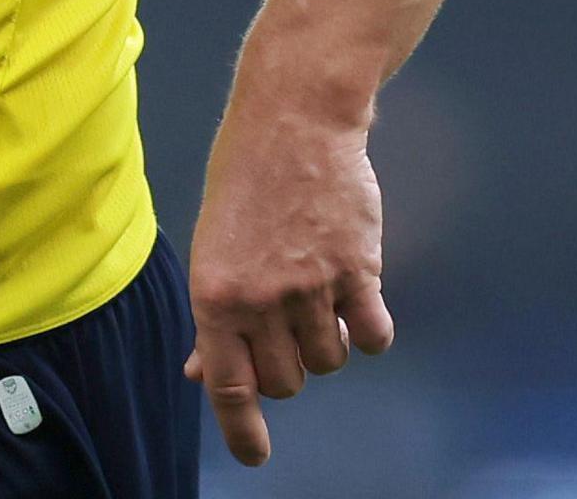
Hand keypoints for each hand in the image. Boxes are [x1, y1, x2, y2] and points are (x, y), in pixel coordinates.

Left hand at [181, 101, 397, 467]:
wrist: (294, 121)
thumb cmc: (245, 181)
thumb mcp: (211, 247)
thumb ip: (214, 316)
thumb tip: (202, 374)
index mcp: (214, 295)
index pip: (228, 387)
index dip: (242, 431)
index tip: (255, 456)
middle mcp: (260, 299)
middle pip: (285, 382)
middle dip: (287, 369)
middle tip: (285, 329)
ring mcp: (312, 286)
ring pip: (329, 362)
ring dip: (327, 346)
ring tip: (318, 300)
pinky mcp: (358, 271)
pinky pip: (374, 337)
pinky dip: (370, 332)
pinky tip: (358, 305)